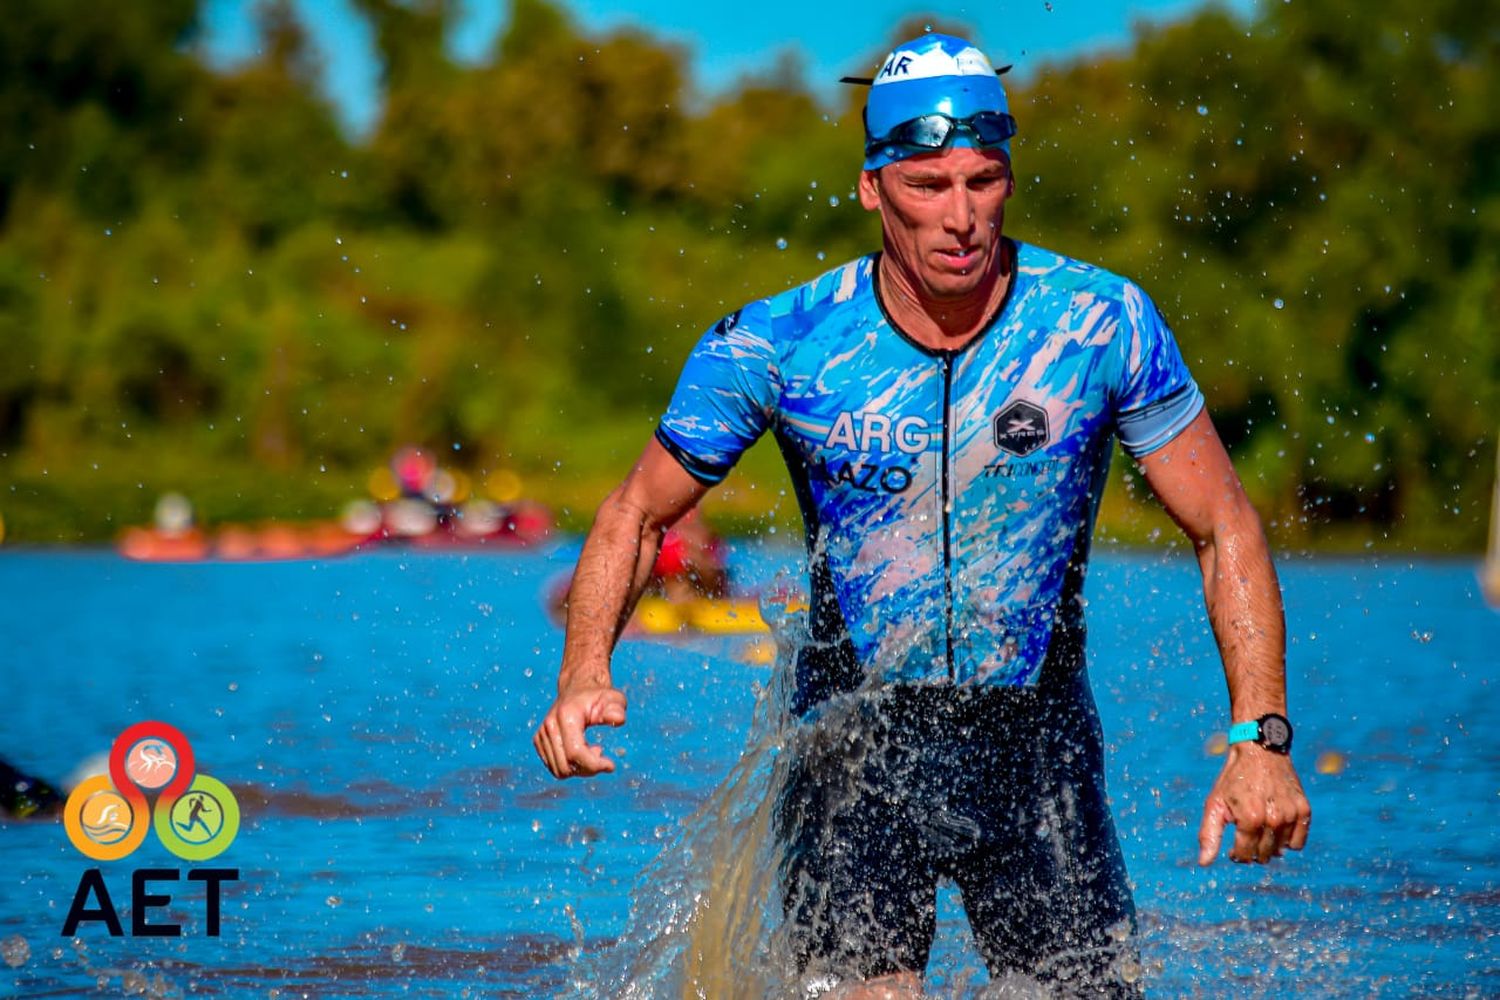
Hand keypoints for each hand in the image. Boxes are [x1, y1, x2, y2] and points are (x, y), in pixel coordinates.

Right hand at [533, 682, 627, 778]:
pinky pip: (555, 767)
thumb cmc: (599, 696)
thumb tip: (618, 719)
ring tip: (592, 749)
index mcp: (566, 716)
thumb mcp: (613, 699)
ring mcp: (541, 734)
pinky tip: (582, 750)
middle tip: (601, 752)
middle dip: (588, 769)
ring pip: (559, 771)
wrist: (578, 687)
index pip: (575, 753)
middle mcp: (549, 726)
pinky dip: (571, 766)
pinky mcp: (539, 741)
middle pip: (566, 766)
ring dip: (580, 768)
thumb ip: (616, 709)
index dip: (595, 765)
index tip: (611, 765)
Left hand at [1197, 743, 1310, 864]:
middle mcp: (1274, 819)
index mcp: (1250, 818)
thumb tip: (1204, 864)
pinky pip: (1298, 842)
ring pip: (1281, 850)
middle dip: (1252, 850)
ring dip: (1269, 845)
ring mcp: (1291, 814)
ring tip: (1260, 827)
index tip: (1233, 847)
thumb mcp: (1214, 803)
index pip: (1245, 856)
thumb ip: (1209, 835)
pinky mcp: (1304, 810)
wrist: (1259, 750)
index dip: (1236, 855)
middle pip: (1263, 855)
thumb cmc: (1233, 779)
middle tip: (1246, 835)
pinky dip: (1288, 840)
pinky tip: (1276, 828)